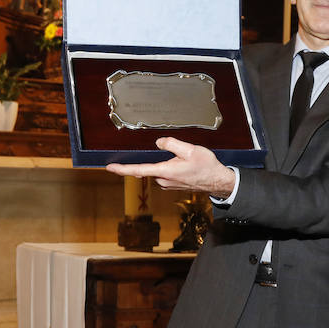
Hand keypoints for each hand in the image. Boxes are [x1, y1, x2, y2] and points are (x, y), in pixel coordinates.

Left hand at [106, 137, 235, 197]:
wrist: (218, 181)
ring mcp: (168, 184)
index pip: (138, 170)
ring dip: (167, 163)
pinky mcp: (172, 185)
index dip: (123, 169)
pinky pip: (165, 173)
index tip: (110, 167)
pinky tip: (185, 165)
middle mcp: (164, 180)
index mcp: (165, 171)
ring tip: (187, 160)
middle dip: (156, 159)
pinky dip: (170, 167)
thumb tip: (158, 142)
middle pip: (150, 167)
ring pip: (158, 169)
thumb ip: (171, 144)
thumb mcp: (190, 150)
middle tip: (176, 156)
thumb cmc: (206, 166)